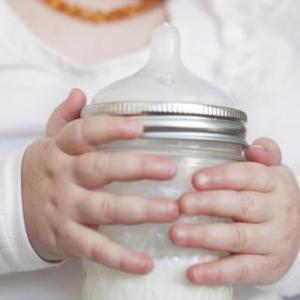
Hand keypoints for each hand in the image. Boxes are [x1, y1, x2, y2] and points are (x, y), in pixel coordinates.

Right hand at [22, 89, 178, 274]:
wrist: (11, 207)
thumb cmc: (43, 170)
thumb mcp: (49, 140)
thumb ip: (65, 117)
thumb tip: (79, 93)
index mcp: (62, 150)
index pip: (84, 133)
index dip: (111, 129)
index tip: (140, 126)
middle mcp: (64, 177)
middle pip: (101, 169)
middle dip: (137, 168)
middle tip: (170, 169)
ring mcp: (66, 208)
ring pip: (105, 208)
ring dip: (139, 210)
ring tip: (171, 210)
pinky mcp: (66, 237)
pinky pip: (95, 248)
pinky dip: (120, 257)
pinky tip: (145, 263)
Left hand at [170, 138, 299, 284]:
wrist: (296, 230)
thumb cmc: (270, 197)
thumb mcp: (270, 172)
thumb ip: (264, 154)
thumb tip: (254, 148)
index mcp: (275, 184)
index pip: (248, 176)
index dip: (222, 176)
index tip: (196, 179)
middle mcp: (277, 211)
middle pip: (242, 205)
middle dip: (209, 204)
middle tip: (181, 204)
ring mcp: (273, 241)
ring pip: (238, 237)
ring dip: (206, 236)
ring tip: (177, 234)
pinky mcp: (267, 267)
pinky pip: (241, 270)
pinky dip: (216, 272)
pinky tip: (193, 272)